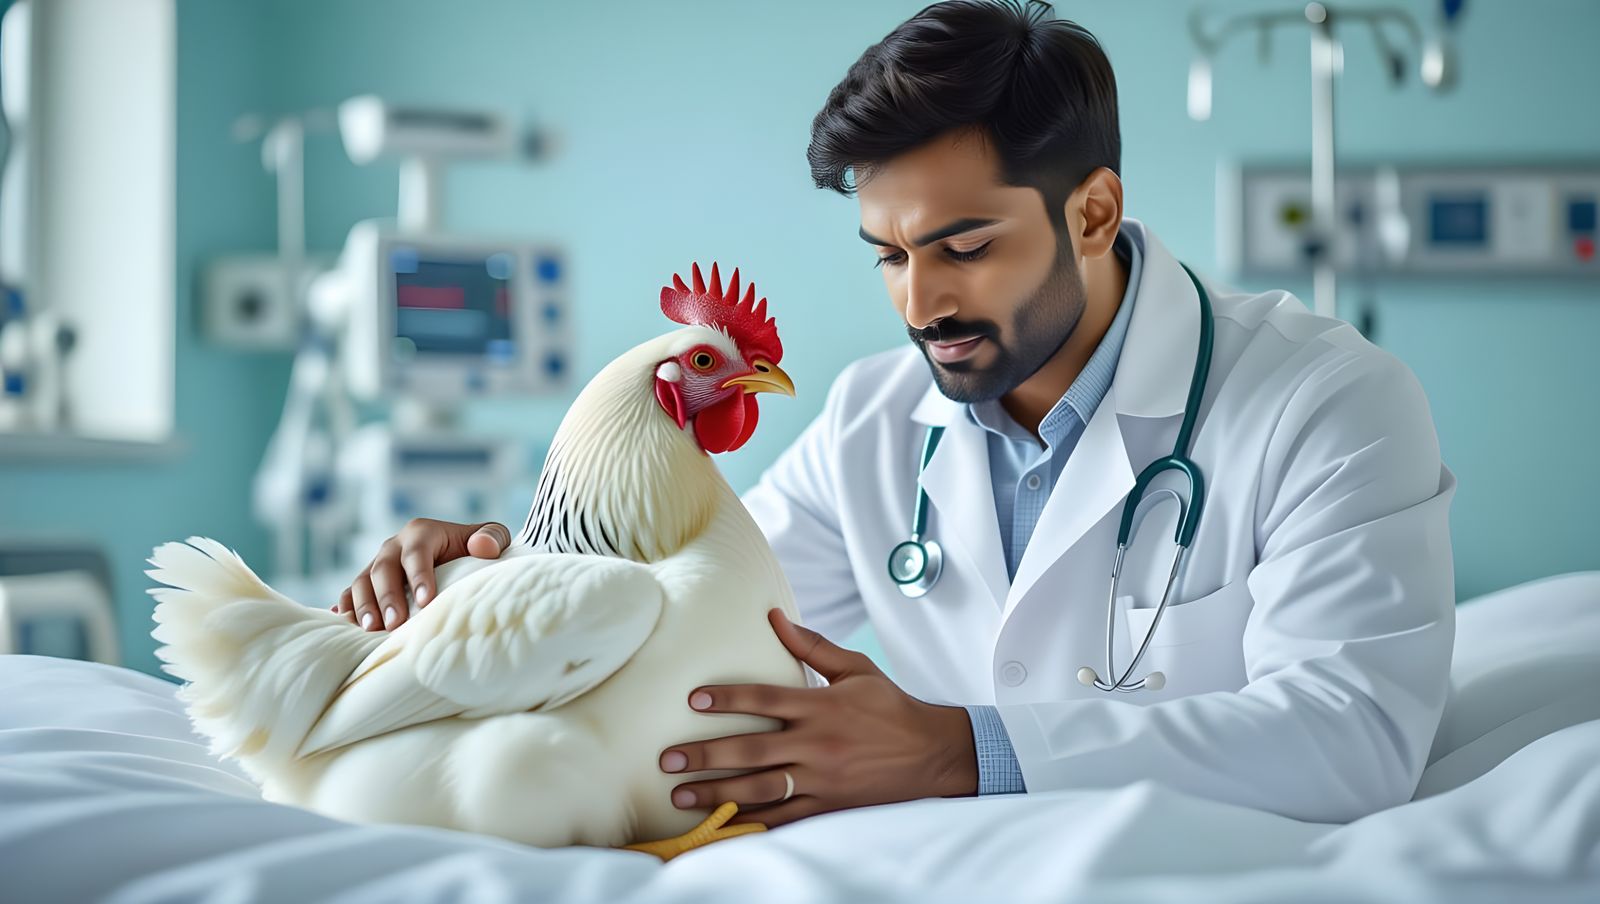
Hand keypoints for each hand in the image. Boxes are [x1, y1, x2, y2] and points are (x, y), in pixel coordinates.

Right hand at [333, 519, 509, 631]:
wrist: (458, 554)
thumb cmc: (476, 549)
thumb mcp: (491, 537)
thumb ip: (492, 537)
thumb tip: (483, 547)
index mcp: (421, 532)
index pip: (417, 553)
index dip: (420, 576)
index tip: (427, 601)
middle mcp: (394, 546)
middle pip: (383, 568)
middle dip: (387, 596)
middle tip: (394, 623)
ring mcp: (378, 564)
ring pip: (361, 581)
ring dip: (363, 604)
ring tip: (371, 628)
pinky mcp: (368, 582)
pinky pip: (350, 592)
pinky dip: (346, 606)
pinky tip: (343, 621)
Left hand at [657, 609, 976, 827]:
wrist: (933, 755)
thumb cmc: (891, 707)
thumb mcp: (857, 668)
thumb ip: (813, 646)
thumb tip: (775, 615)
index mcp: (822, 706)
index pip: (766, 699)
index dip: (728, 698)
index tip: (693, 700)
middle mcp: (818, 744)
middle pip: (753, 750)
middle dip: (706, 756)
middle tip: (667, 759)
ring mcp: (823, 779)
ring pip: (762, 789)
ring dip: (718, 793)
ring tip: (680, 796)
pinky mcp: (830, 806)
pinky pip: (786, 818)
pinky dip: (753, 823)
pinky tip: (723, 825)